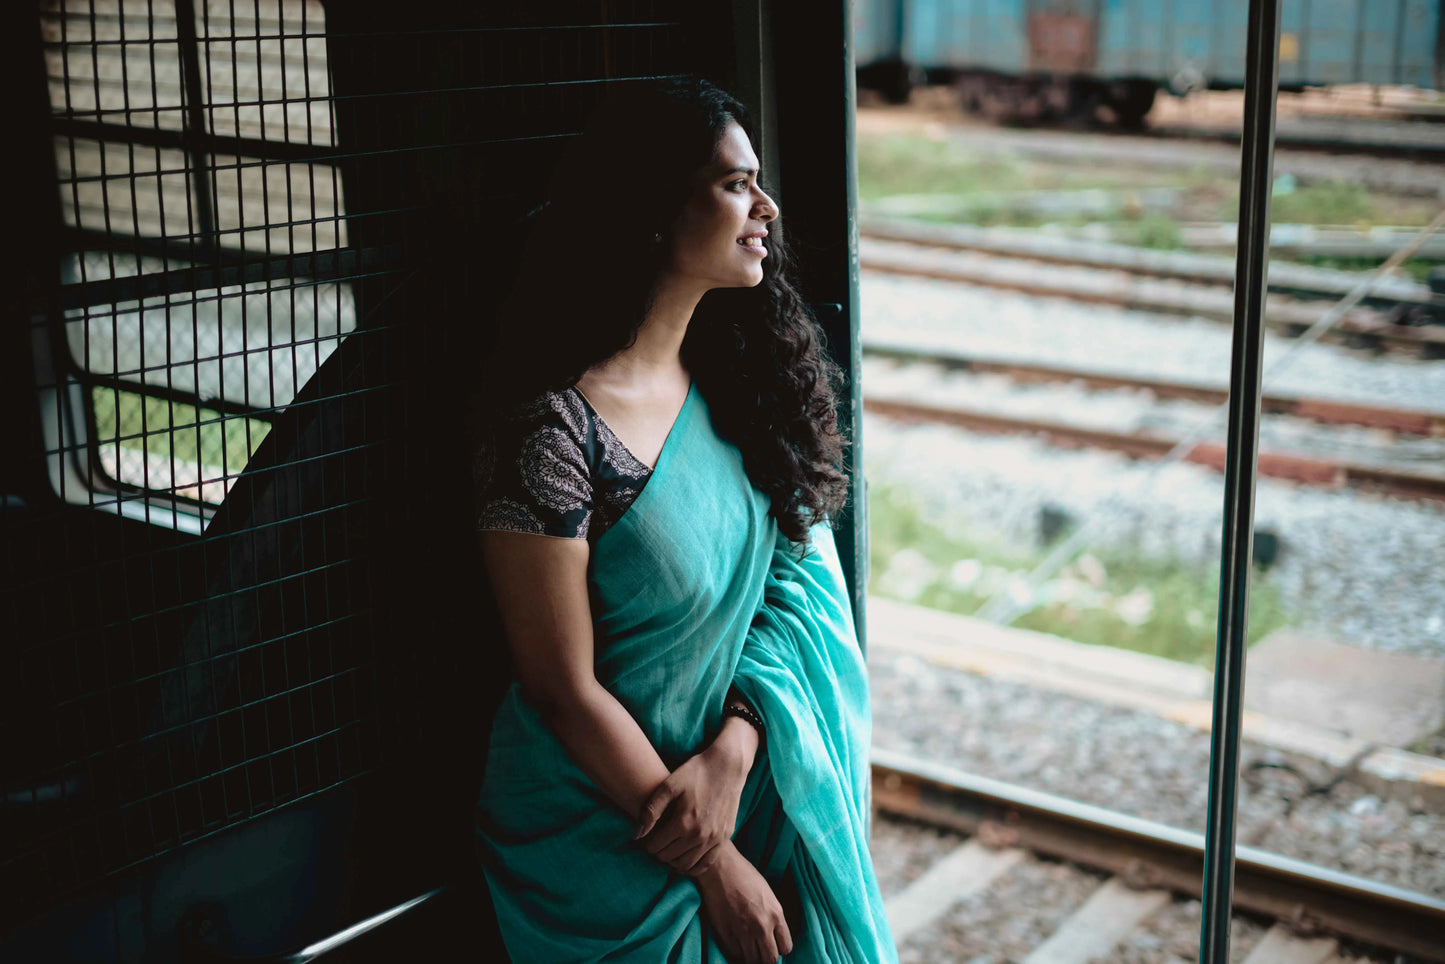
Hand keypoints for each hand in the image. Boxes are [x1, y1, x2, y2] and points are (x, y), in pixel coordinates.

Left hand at [633, 739, 749, 876]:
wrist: (727, 766)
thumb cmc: (695, 772)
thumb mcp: (669, 785)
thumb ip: (651, 811)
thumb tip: (637, 835)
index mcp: (683, 822)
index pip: (656, 846)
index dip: (647, 844)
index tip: (646, 838)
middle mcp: (700, 835)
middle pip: (669, 857)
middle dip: (658, 852)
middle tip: (656, 844)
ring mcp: (714, 838)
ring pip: (686, 865)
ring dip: (673, 861)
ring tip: (668, 850)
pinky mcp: (725, 838)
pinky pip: (706, 864)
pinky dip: (693, 867)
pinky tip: (685, 859)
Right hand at [695, 845, 793, 963]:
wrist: (718, 867)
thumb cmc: (742, 874)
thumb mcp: (767, 893)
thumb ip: (771, 915)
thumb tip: (772, 934)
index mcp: (775, 913)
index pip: (786, 947)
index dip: (779, 949)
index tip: (773, 945)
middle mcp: (762, 926)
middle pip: (770, 959)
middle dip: (766, 958)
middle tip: (759, 951)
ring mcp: (743, 932)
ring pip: (752, 960)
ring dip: (751, 957)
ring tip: (747, 950)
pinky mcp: (725, 934)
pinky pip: (735, 955)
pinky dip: (737, 954)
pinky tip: (736, 945)